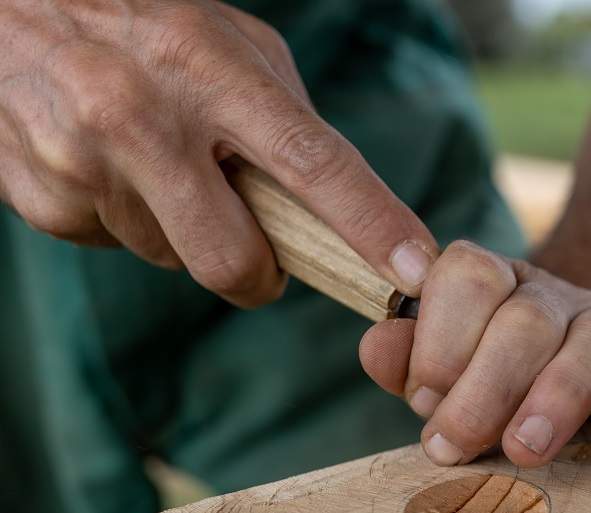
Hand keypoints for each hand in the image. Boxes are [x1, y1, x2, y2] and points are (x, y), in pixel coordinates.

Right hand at [0, 0, 437, 306]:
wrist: (0, 3)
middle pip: (234, 261)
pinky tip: (102, 159)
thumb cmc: (137, 20)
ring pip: (173, 258)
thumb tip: (345, 211)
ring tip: (151, 157)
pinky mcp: (41, 199)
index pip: (311, 163)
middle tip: (258, 250)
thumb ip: (285, 119)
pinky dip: (123, 217)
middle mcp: (143, 116)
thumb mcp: (225, 41)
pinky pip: (115, 244)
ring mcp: (83, 162)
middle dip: (258, 273)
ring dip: (180, 229)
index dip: (371, 224)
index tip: (415, 271)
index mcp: (208, 68)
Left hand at [357, 242, 590, 467]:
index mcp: (491, 281)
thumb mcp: (436, 371)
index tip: (426, 394)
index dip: (443, 338)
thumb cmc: (485, 384)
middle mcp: (550, 294)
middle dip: (487, 389)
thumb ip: (403, 358)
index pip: (470, 276)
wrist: (565, 383)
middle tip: (456, 445)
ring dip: (556, 398)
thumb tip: (380, 346)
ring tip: (526, 449)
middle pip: (527, 320)